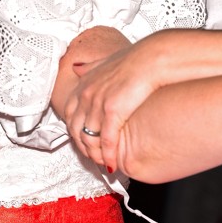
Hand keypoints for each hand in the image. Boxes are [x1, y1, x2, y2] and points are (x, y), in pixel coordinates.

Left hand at [61, 36, 165, 172]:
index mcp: (84, 83)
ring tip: (102, 163)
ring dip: (95, 155)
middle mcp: (86, 94)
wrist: (153, 58)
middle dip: (83, 147)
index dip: (74, 131)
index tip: (82, 140)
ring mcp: (97, 103)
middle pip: (76, 129)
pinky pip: (106, 140)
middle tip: (92, 157)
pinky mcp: (113, 111)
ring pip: (89, 138)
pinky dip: (108, 154)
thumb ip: (90, 68)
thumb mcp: (105, 61)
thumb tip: (76, 68)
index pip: (68, 113)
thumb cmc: (135, 59)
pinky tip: (113, 163)